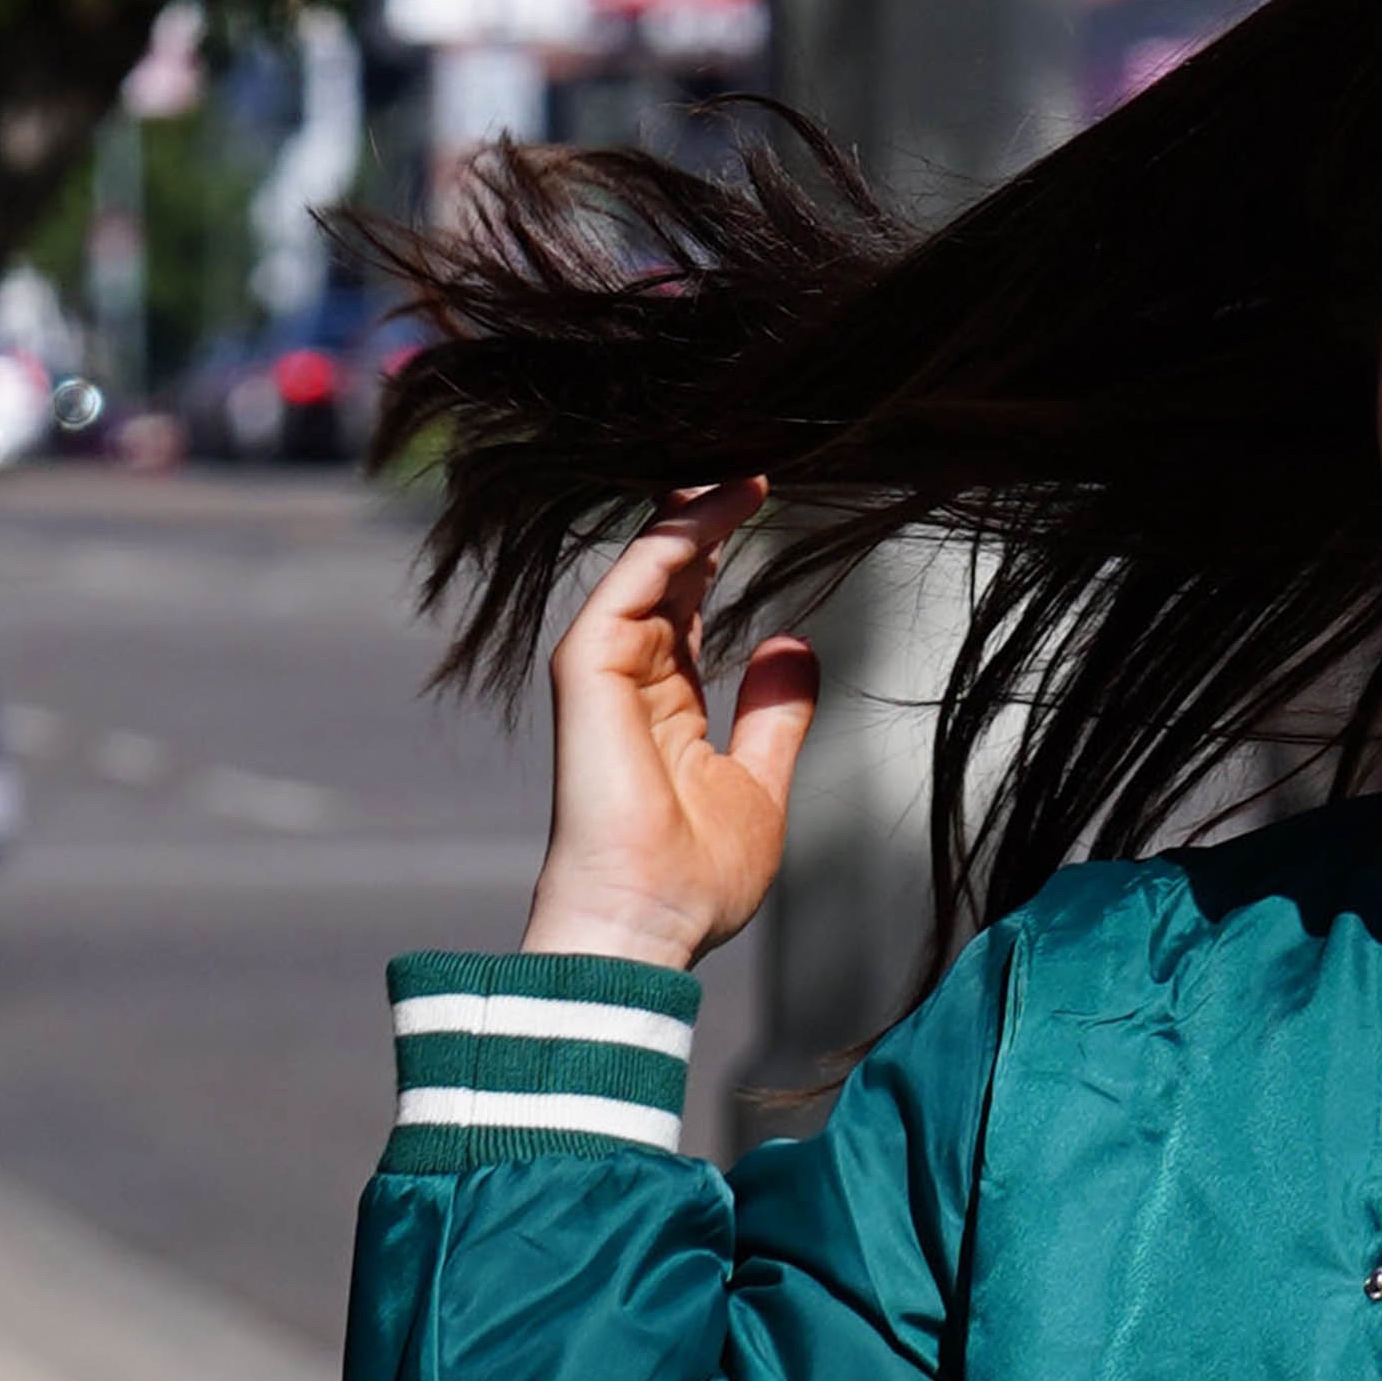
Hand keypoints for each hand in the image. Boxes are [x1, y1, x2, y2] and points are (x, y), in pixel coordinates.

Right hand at [520, 483, 817, 965]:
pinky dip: (677, 540)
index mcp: (665, 703)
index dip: (721, 552)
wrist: (651, 922)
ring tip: (746, 465)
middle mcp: (630, 678)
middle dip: (704, 514)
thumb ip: (775, 713)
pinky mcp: (588, 669)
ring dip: (697, 513)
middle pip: (664, 572)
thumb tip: (793, 642)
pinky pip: (633, 581)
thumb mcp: (759, 782)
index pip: (689, 604)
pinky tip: (722, 506)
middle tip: (750, 458)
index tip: (765, 503)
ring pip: (649, 564)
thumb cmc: (696, 875)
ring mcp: (604, 670)